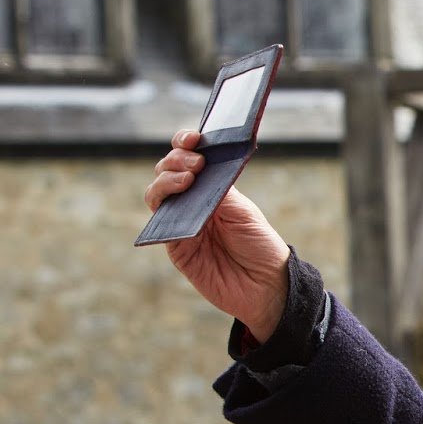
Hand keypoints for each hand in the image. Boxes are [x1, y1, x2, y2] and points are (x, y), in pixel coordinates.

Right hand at [145, 131, 291, 340]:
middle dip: (177, 159)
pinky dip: (164, 206)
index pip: (189, 158)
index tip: (194, 138)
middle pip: (168, 171)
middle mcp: (192, 202)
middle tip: (196, 162)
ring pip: (156, 192)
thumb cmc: (259, 245)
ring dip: (167, 179)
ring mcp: (180, 222)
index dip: (186, 144)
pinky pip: (160, 221)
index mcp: (212, 188)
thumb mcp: (243, 211)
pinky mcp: (175, 245)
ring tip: (188, 178)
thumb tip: (199, 166)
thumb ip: (219, 190)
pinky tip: (179, 199)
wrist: (265, 285)